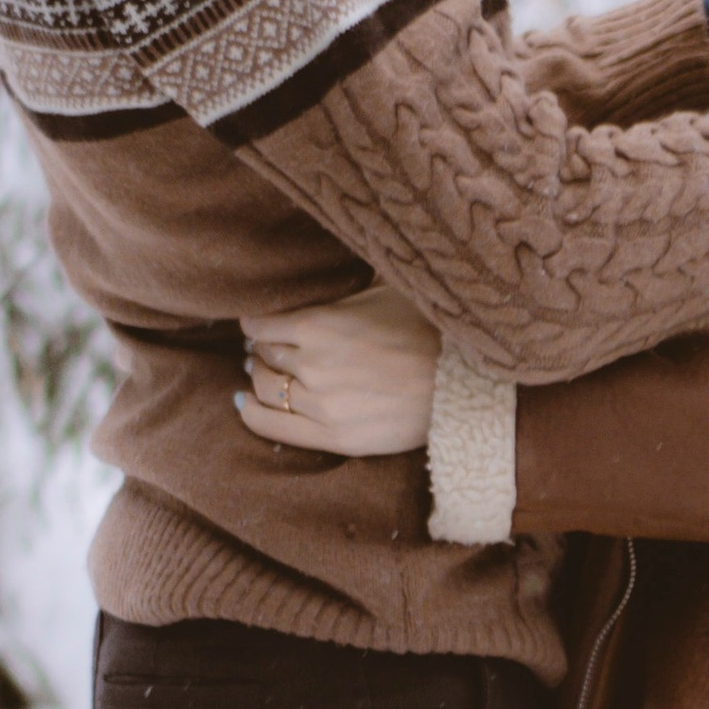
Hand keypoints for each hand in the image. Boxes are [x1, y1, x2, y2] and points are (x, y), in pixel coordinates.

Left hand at [238, 284, 440, 454]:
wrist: (464, 383)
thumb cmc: (428, 330)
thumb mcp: (382, 292)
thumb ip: (339, 292)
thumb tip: (316, 272)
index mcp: (319, 325)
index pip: (262, 323)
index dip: (258, 322)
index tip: (262, 324)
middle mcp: (312, 365)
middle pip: (261, 355)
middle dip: (261, 350)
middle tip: (268, 348)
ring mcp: (320, 404)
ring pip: (264, 388)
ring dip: (261, 377)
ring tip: (266, 372)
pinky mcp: (334, 437)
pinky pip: (273, 426)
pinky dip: (251, 413)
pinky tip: (244, 404)